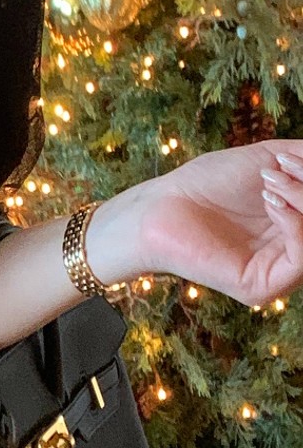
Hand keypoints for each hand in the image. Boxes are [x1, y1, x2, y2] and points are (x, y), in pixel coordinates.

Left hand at [137, 139, 302, 307]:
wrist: (159, 207)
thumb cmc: (207, 183)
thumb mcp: (271, 159)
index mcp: (295, 226)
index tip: (294, 159)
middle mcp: (290, 252)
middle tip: (283, 168)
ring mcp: (278, 273)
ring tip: (272, 181)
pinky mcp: (261, 288)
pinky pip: (302, 258)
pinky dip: (296, 223)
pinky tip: (272, 201)